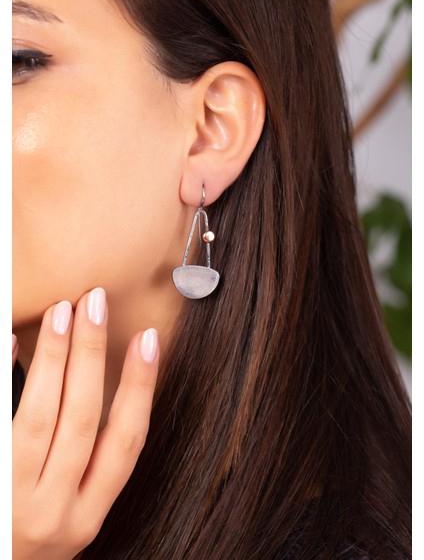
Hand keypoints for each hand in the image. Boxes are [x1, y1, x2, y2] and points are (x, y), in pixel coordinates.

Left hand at [12, 288, 158, 559]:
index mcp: (87, 517)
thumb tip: (105, 387)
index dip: (140, 387)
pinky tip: (11, 339)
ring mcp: (14, 501)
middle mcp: (54, 511)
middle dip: (92, 354)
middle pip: (82, 419)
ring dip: (54, 357)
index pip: (126, 442)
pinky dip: (5, 374)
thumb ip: (85, 467)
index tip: (147, 340)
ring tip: (62, 311)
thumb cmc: (27, 542)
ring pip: (40, 416)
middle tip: (96, 302)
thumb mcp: (68, 516)